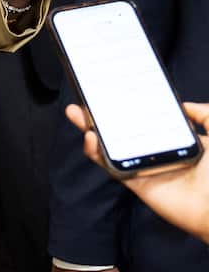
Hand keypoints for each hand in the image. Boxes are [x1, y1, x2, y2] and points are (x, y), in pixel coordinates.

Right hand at [67, 102, 208, 243]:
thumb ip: (205, 115)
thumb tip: (184, 105)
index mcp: (174, 138)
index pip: (147, 118)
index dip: (128, 104)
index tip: (113, 89)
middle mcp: (156, 150)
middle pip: (122, 129)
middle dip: (101, 113)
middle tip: (86, 97)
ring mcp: (144, 165)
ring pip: (110, 145)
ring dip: (90, 129)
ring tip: (76, 113)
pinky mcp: (135, 181)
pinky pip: (110, 166)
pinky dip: (96, 153)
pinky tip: (91, 138)